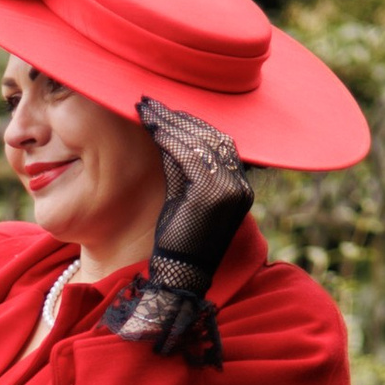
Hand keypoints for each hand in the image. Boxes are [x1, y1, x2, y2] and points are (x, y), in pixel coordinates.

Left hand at [100, 98, 252, 366]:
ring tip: (145, 108)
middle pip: (210, 137)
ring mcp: (228, 191)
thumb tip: (172, 143)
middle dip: (178, 118)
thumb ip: (188, 176)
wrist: (178, 282)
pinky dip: (168, 137)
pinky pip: (187, 156)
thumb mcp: (187, 205)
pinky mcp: (211, 196)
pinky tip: (150, 125)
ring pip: (198, 142)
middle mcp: (239, 186)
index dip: (190, 123)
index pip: (218, 143)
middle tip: (150, 102)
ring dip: (170, 122)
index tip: (165, 109)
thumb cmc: (177, 247)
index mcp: (239, 188)